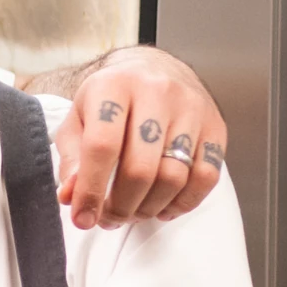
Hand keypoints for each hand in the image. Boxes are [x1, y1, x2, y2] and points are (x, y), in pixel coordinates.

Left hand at [52, 46, 225, 228]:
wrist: (154, 69)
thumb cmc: (110, 99)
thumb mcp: (78, 119)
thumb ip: (71, 158)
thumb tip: (70, 197)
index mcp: (113, 86)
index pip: (102, 147)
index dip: (91, 190)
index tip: (83, 218)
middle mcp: (156, 93)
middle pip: (141, 169)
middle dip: (121, 206)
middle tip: (109, 218)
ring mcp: (191, 108)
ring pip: (174, 177)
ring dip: (149, 207)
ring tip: (132, 212)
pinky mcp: (215, 126)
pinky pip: (206, 176)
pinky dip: (184, 202)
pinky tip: (163, 207)